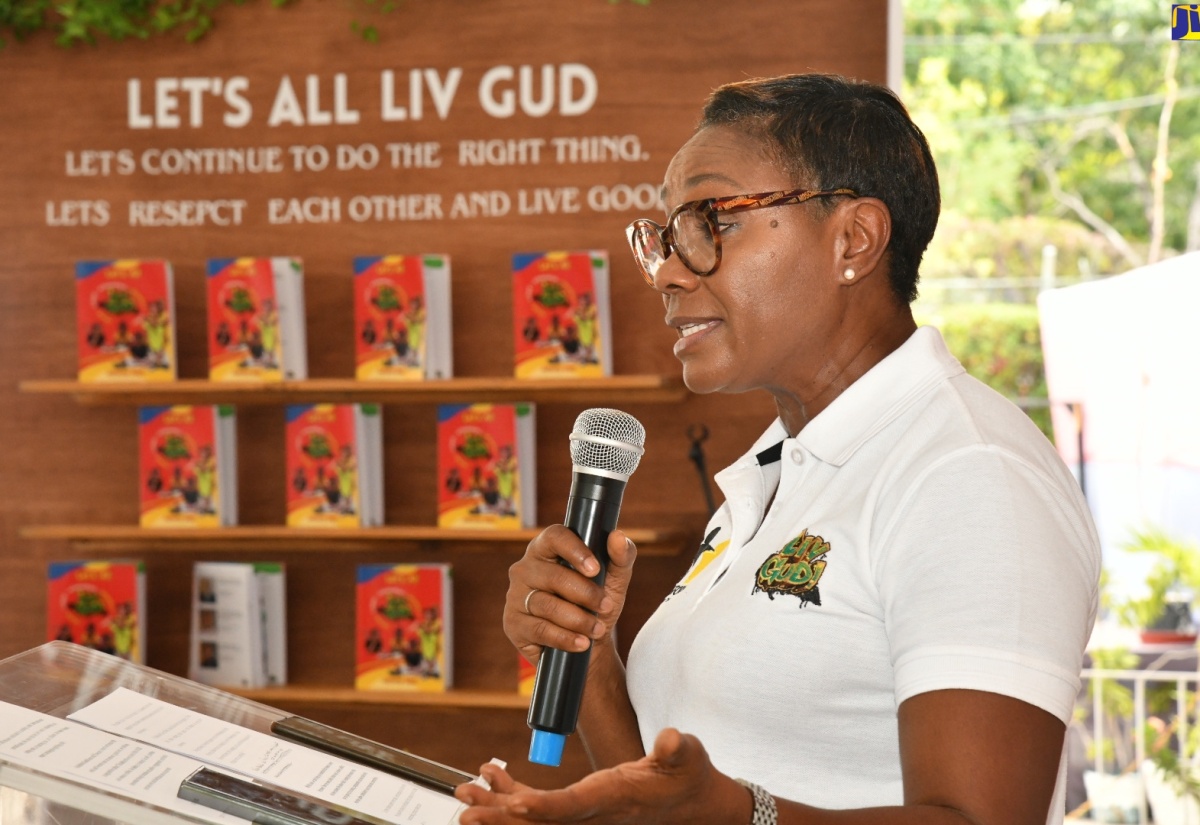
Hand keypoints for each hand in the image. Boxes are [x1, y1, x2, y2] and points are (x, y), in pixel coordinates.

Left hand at [455, 728, 747, 824]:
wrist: (696, 806)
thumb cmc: (689, 777)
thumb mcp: (689, 757)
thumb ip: (678, 748)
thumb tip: (671, 739)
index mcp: (614, 798)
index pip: (571, 807)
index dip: (541, 809)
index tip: (514, 806)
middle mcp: (594, 813)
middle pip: (541, 821)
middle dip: (501, 816)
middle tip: (466, 806)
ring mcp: (586, 815)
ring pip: (535, 817)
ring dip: (498, 806)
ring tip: (466, 790)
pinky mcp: (582, 808)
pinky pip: (542, 808)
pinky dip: (515, 795)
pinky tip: (494, 778)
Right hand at [504, 527, 636, 667]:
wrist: (587, 644)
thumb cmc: (596, 604)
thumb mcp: (614, 580)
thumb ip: (621, 556)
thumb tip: (617, 536)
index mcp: (546, 549)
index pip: (555, 536)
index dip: (575, 550)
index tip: (595, 569)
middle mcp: (525, 568)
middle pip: (554, 576)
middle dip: (586, 594)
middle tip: (606, 606)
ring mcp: (515, 596)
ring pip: (547, 605)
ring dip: (579, 620)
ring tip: (597, 629)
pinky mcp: (513, 623)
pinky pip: (540, 629)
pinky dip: (565, 638)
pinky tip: (581, 643)